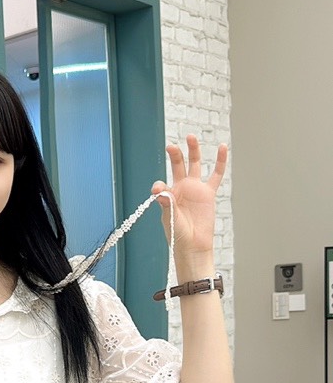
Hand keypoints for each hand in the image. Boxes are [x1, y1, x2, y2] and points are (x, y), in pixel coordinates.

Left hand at [151, 135, 227, 258]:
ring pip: (195, 164)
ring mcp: (195, 188)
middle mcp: (181, 188)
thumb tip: (159, 188)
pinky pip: (216, 175)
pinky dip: (220, 161)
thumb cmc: (178, 234)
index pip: (162, 184)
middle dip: (174, 155)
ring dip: (193, 150)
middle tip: (170, 146)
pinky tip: (223, 147)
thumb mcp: (170, 218)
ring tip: (190, 137)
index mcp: (168, 194)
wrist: (194, 246)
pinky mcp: (208, 193)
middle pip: (178, 165)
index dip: (160, 186)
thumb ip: (166, 203)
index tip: (158, 190)